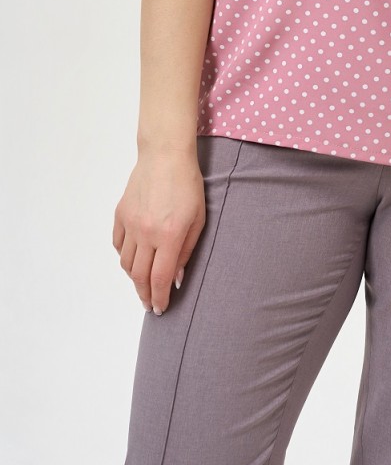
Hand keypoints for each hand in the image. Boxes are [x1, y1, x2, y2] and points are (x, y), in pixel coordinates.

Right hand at [112, 145, 205, 315]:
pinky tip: (133, 258)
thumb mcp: (198, 219)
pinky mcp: (120, 214)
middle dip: (145, 295)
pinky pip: (118, 244)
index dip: (160, 298)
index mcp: (169, 236)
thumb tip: (176, 278)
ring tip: (142, 283)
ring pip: (126, 263)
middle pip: (139, 276)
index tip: (160, 309)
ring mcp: (130, 224)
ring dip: (133, 278)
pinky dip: (124, 256)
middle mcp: (146, 234)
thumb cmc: (188, 185)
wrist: (165, 156)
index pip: (160, 278)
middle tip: (150, 304)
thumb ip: (187, 250)